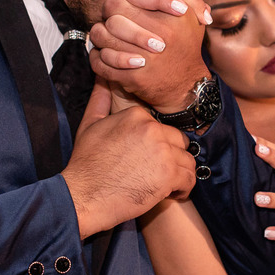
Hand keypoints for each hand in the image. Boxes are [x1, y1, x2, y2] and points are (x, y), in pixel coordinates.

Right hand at [63, 83, 197, 237]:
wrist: (84, 196)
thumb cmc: (86, 164)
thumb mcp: (89, 125)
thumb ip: (100, 99)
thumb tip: (103, 78)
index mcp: (137, 115)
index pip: (162, 127)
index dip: (157, 145)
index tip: (148, 160)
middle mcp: (152, 129)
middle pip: (178, 142)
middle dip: (171, 158)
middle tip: (158, 174)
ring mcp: (162, 151)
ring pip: (187, 160)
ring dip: (179, 174)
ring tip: (165, 185)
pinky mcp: (169, 174)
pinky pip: (190, 179)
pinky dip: (183, 189)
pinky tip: (170, 194)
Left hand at [88, 0, 210, 110]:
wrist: (187, 83)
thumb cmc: (186, 40)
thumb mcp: (192, 5)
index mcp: (174, 13)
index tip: (132, 6)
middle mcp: (162, 34)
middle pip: (114, 11)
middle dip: (111, 14)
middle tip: (114, 20)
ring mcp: (146, 57)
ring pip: (102, 35)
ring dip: (101, 35)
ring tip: (107, 36)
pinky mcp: (133, 77)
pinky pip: (101, 61)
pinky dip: (98, 57)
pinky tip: (105, 54)